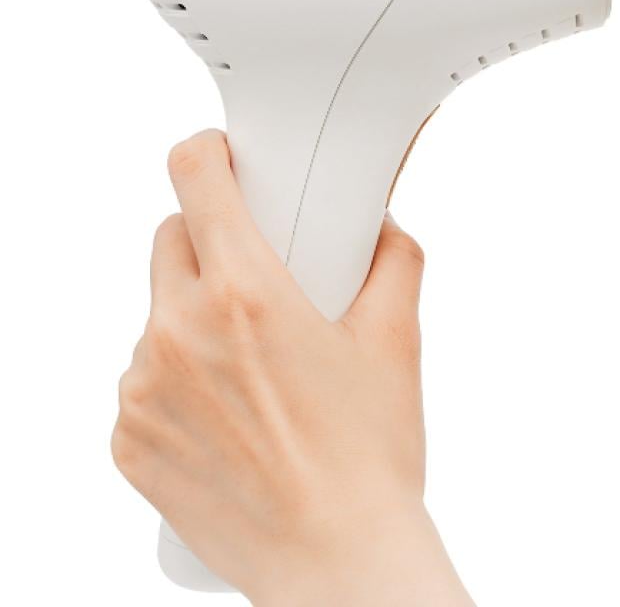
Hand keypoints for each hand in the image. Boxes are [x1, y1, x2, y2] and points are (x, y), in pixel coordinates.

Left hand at [112, 130, 471, 606]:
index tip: (220, 159)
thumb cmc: (368, 454)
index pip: (194, 179)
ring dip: (192, 314)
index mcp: (246, 294)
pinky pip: (141, 376)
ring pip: (155, 311)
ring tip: (249, 361)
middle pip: (170, 240)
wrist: (336, 560)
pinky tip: (225, 410)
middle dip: (209, 241)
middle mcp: (178, 332)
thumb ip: (393, 260)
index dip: (206, 154)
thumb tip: (380, 226)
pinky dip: (175, 375)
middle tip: (257, 275)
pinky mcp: (126, 438)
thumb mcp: (397, 339)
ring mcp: (142, 388)